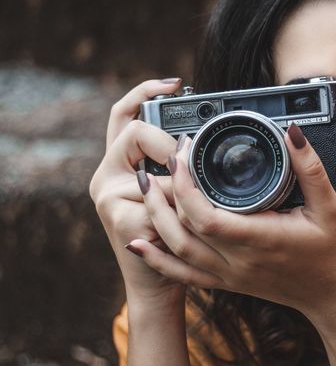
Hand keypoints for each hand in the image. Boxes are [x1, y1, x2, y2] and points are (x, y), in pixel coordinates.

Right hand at [89, 78, 184, 303]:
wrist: (159, 281)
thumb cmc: (174, 233)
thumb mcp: (173, 191)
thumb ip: (177, 164)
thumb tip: (199, 141)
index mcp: (118, 164)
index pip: (123, 114)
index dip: (145, 92)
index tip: (176, 83)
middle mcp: (106, 177)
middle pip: (133, 133)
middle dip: (167, 144)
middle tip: (187, 159)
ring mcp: (109, 198)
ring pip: (152, 168)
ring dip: (179, 186)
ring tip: (191, 204)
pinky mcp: (120, 218)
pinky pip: (161, 199)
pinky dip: (181, 209)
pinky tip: (186, 225)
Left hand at [127, 124, 335, 318]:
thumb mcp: (332, 206)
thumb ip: (310, 168)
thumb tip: (292, 132)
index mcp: (260, 239)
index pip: (205, 216)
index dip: (185, 184)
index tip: (182, 153)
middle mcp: (239, 261)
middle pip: (183, 230)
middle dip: (164, 192)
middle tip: (160, 159)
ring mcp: (231, 275)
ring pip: (178, 250)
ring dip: (157, 218)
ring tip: (146, 186)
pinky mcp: (230, 283)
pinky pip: (185, 273)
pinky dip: (158, 258)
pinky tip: (140, 243)